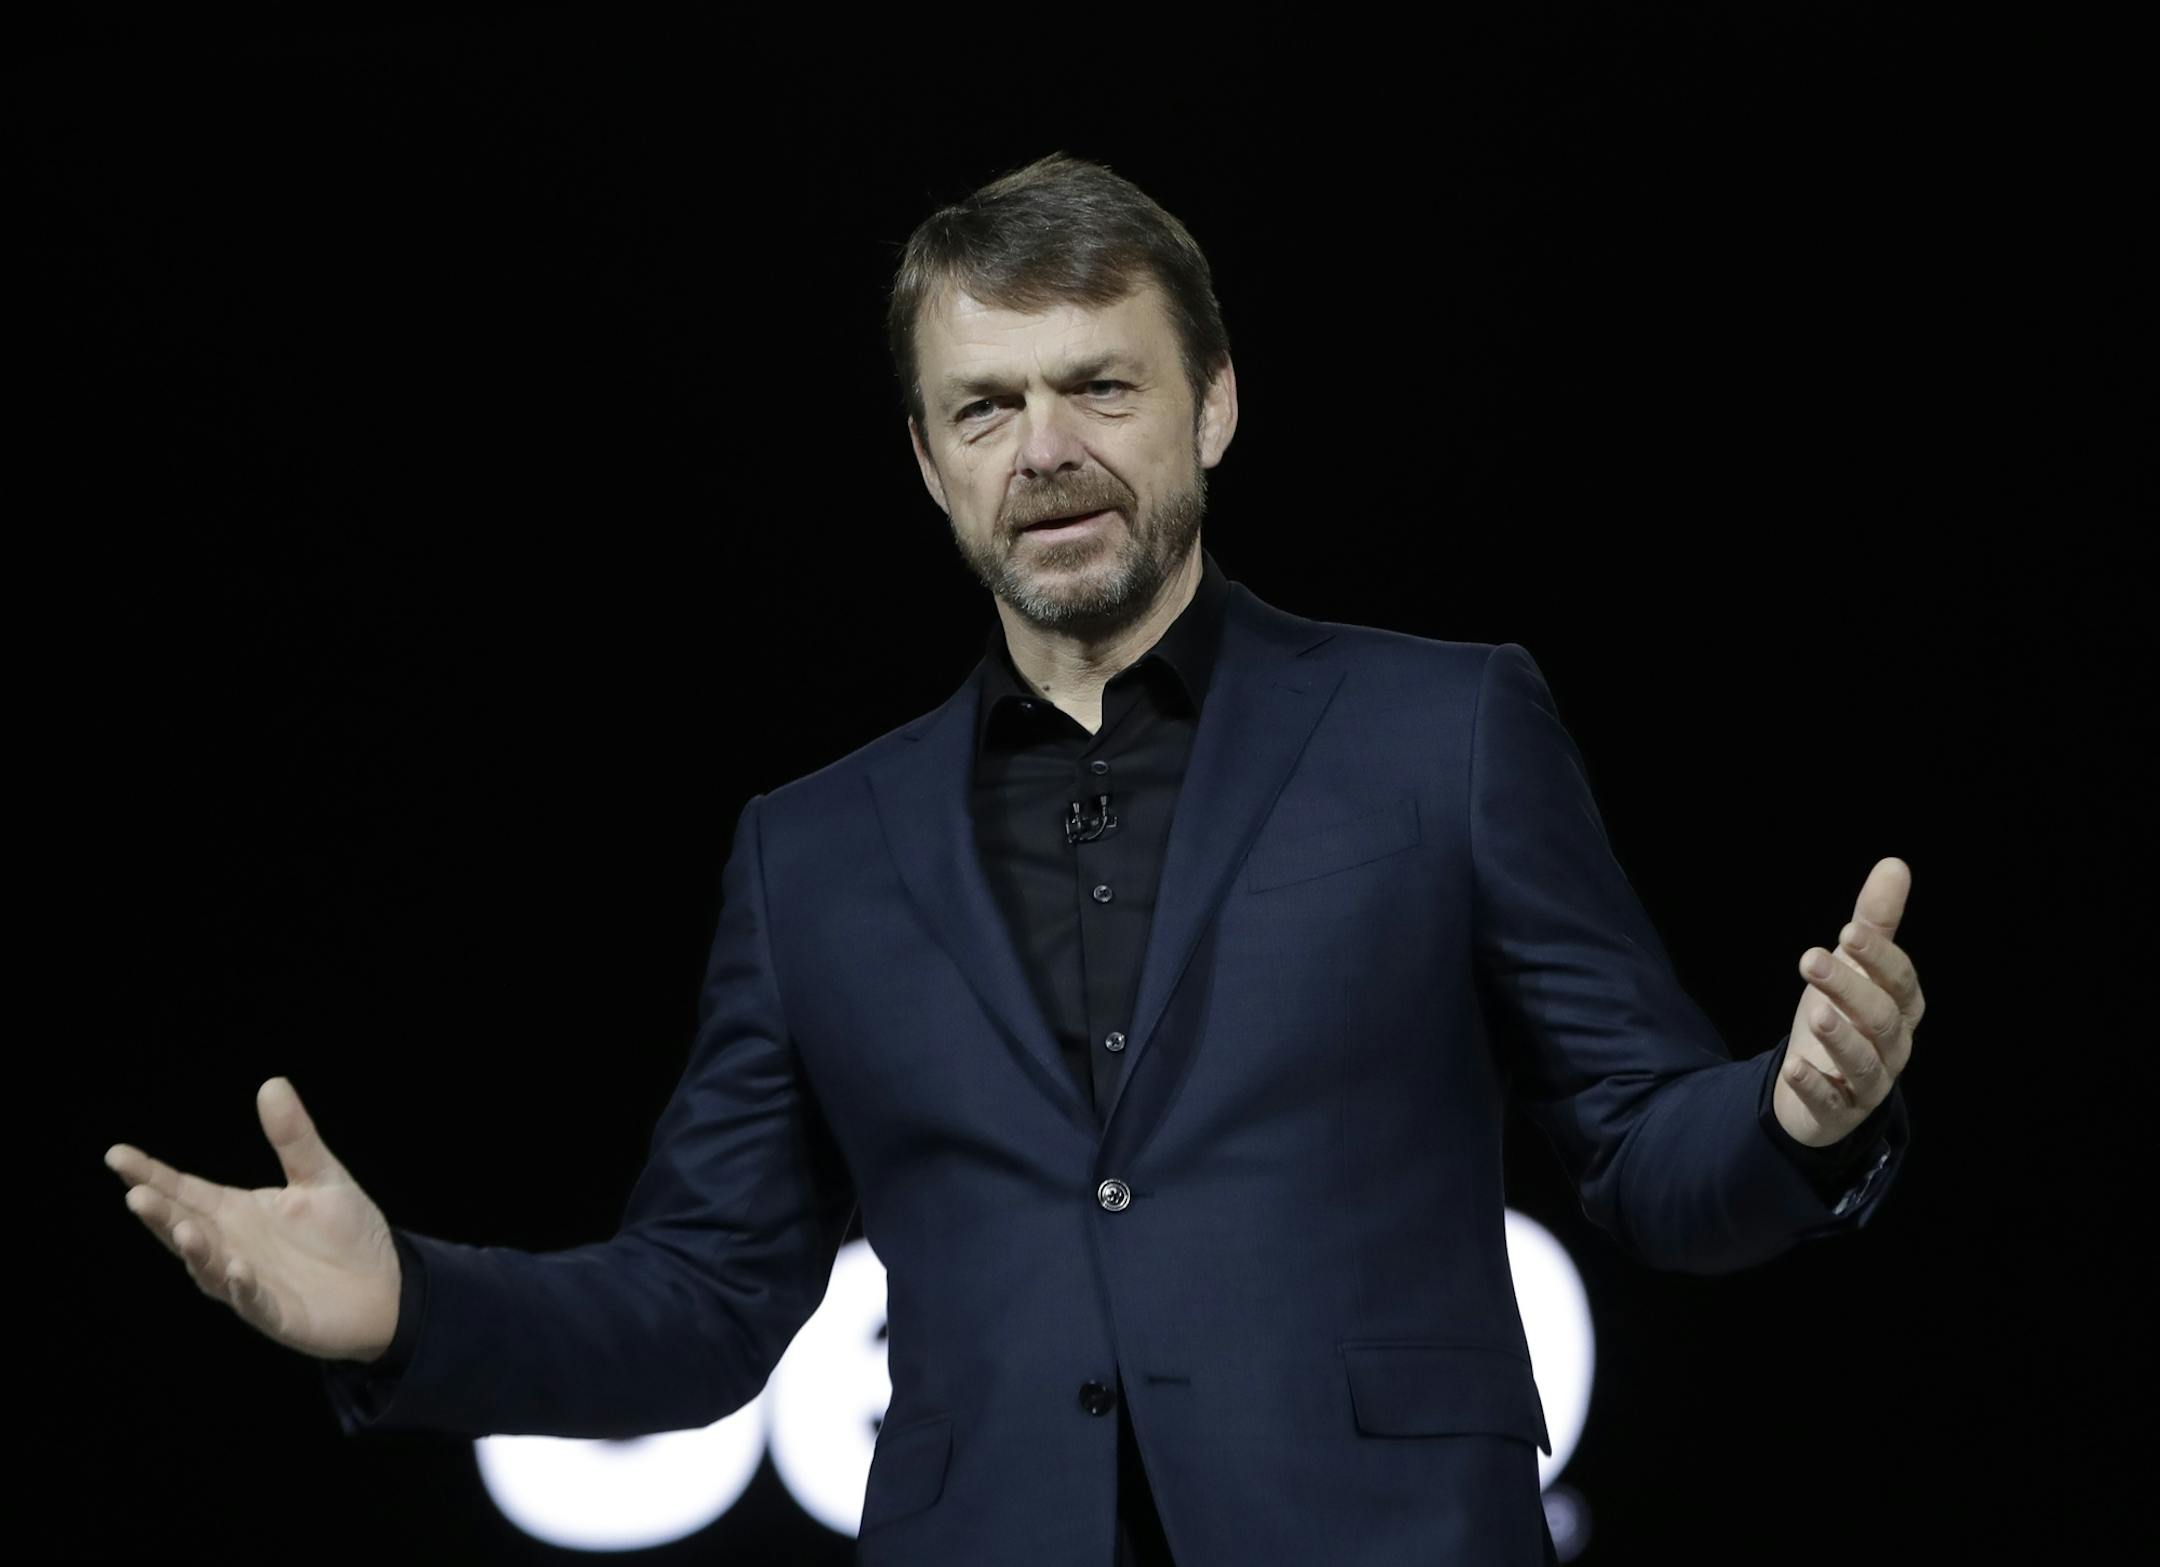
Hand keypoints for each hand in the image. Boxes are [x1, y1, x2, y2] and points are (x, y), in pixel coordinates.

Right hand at [105, 1077, 402, 1361]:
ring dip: (195, 1250)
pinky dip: (242, 1286)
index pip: (184, 1190)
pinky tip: (236, 1268)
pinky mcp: (276, 1313)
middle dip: (159, 1214)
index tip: (116, 1155)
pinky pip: (253, 1301)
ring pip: (208, 1267)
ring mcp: (248, 1283)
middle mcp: (231, 1246)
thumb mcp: (321, 1176)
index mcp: (235, 1212)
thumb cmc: (347, 1232)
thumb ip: (293, 1137)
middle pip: (184, 1227)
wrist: (386, 1287)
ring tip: (182, 1228)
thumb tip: (272, 1083)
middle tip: (135, 1194)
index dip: (150, 1174)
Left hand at [1774, 856, 1925, 1147]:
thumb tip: (1894, 864)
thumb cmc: (1844, 1014)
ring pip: (1863, 1062)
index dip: (1879, 957)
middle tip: (1811, 959)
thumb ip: (1875, 922)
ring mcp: (1868, 1083)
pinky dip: (1812, 1086)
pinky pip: (1830, 1103)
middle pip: (1880, 1017)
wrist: (1823, 1085)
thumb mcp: (1855, 967)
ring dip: (1840, 1037)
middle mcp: (1892, 1046)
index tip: (1848, 930)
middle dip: (1849, 988)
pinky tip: (1793, 1068)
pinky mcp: (1837, 1111)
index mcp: (1901, 1009)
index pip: (1900, 982)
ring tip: (1814, 1011)